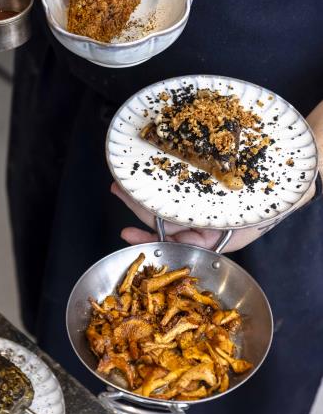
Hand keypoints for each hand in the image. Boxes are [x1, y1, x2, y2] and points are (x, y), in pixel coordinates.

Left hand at [111, 181, 313, 252]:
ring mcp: (202, 203)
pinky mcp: (203, 185)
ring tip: (123, 182)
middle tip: (119, 192)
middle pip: (166, 219)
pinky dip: (163, 181)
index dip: (151, 238)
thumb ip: (214, 232)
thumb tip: (184, 240)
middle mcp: (204, 223)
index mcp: (213, 237)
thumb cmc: (274, 204)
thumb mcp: (247, 222)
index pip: (176, 241)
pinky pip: (179, 185)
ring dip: (145, 193)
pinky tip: (147, 172)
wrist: (294, 179)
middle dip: (139, 209)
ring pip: (169, 201)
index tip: (127, 234)